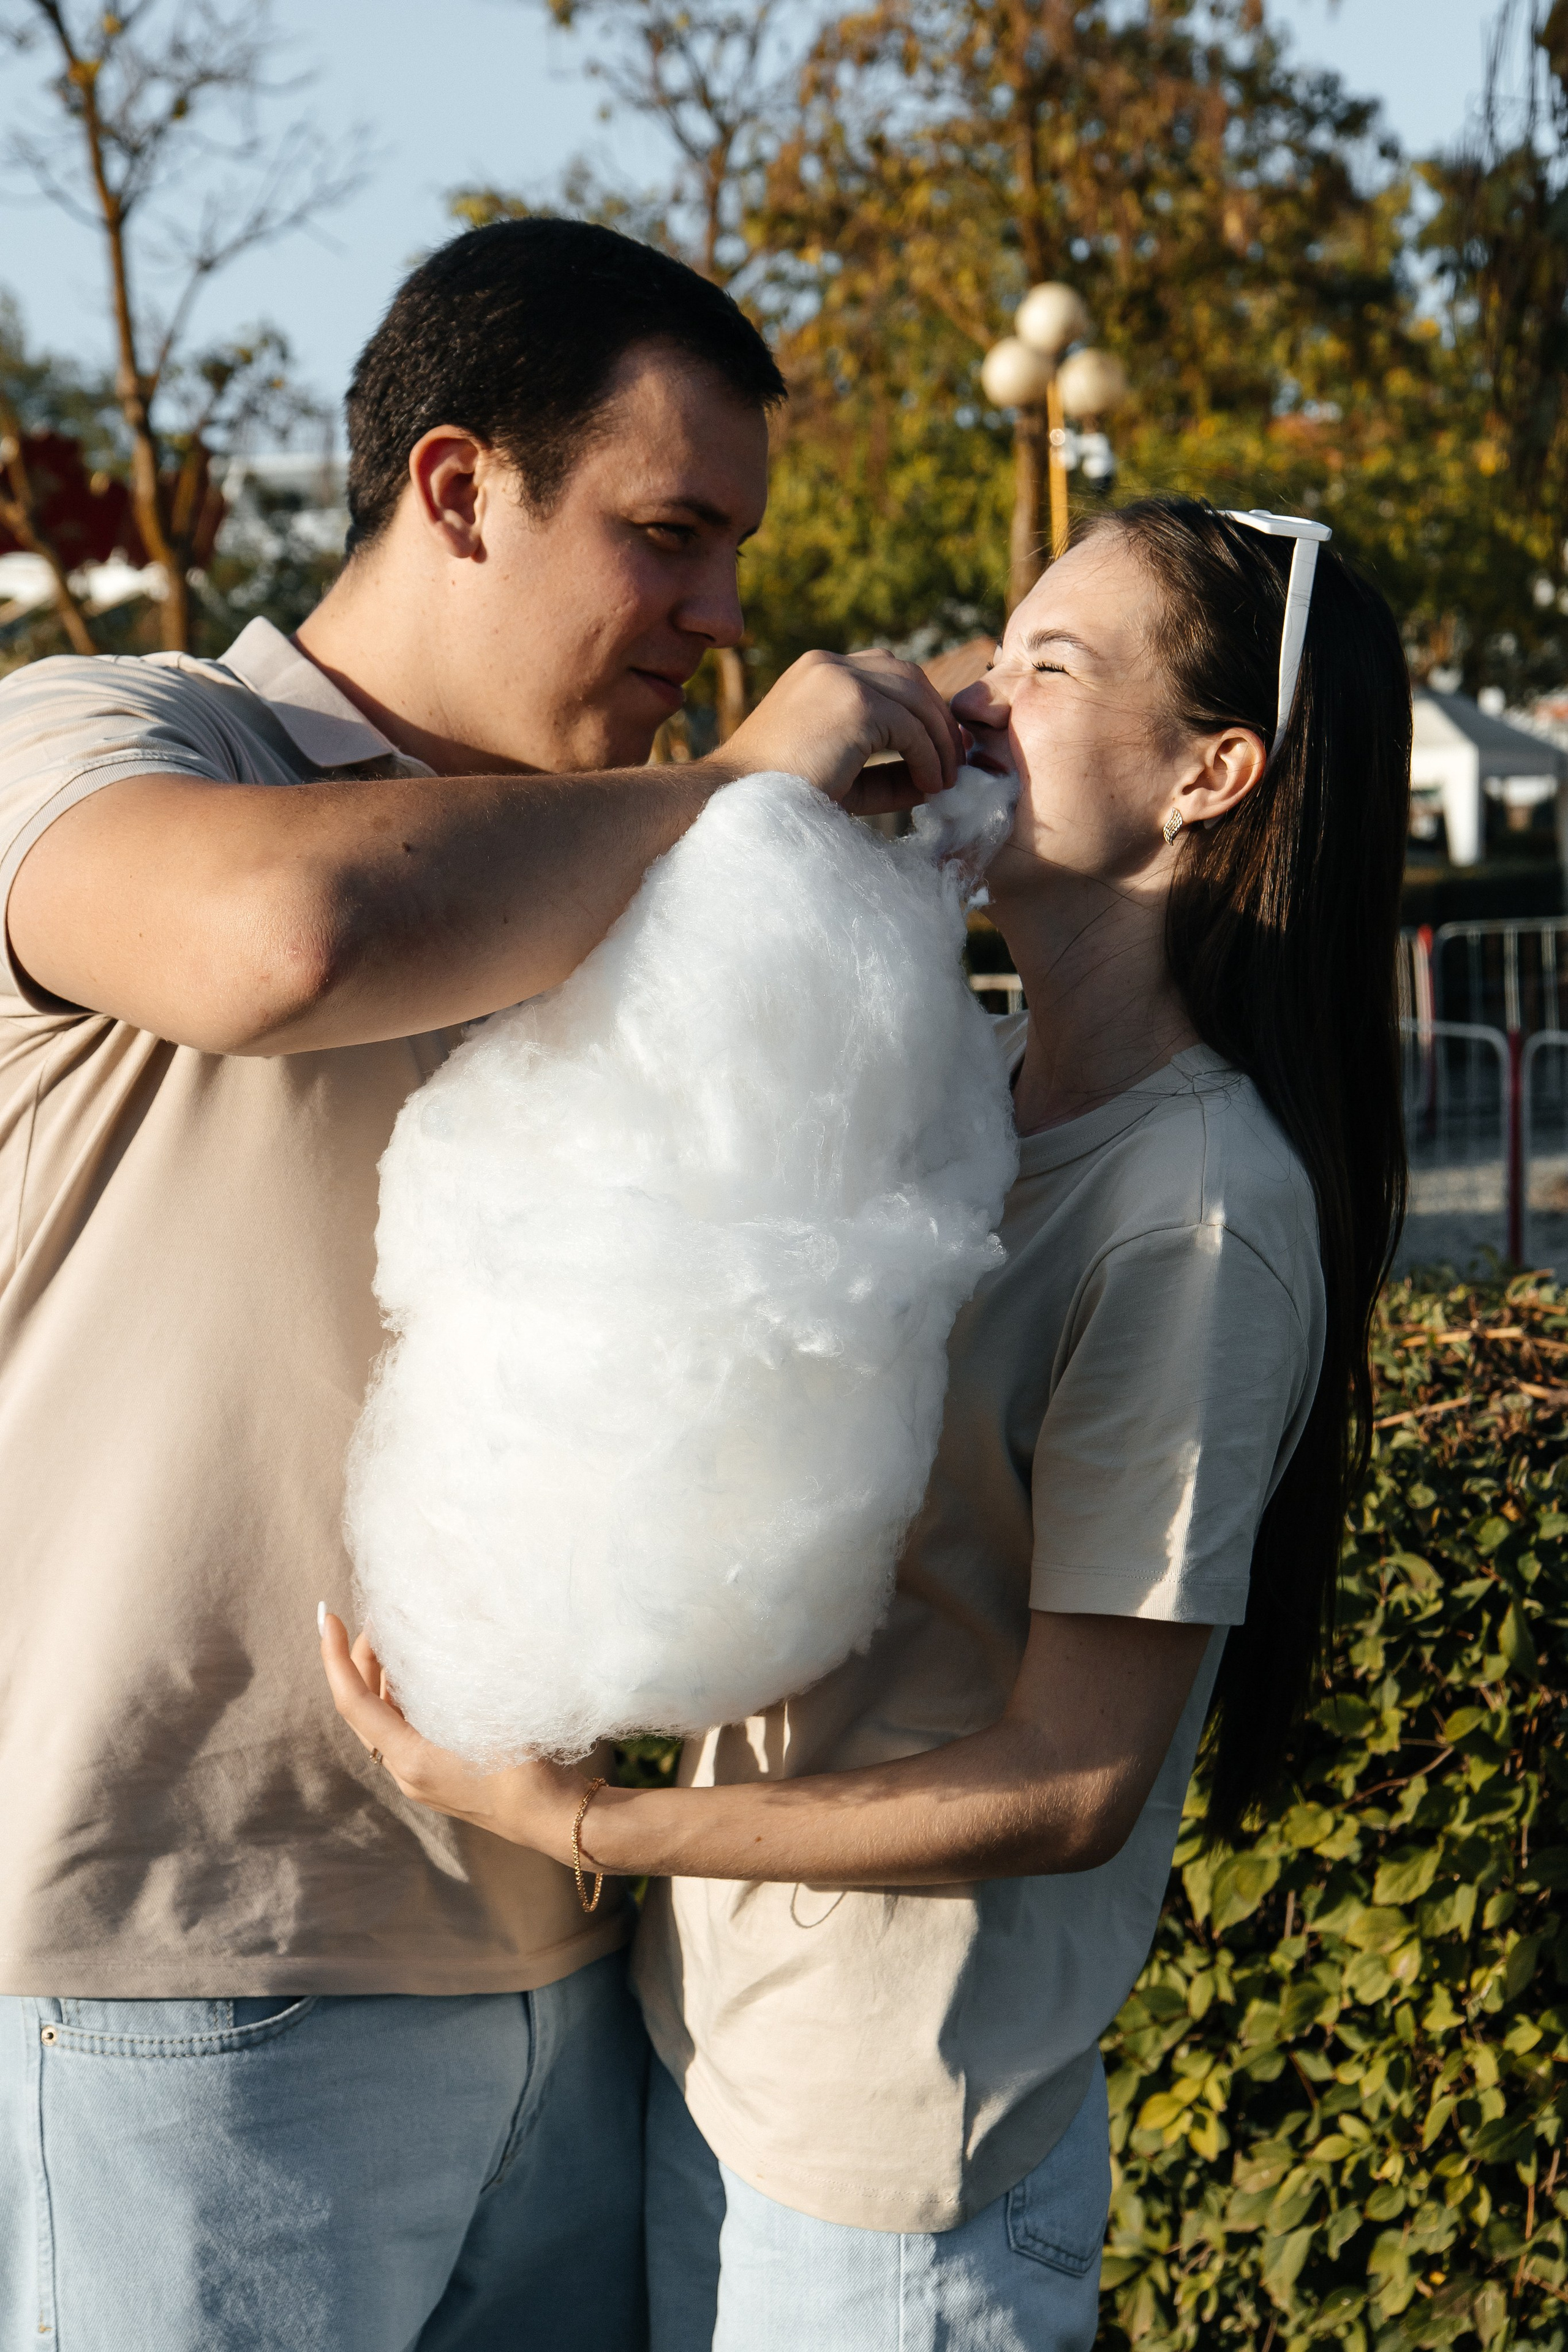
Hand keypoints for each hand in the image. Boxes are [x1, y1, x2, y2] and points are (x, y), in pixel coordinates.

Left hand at [318, 1610, 592, 1863]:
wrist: (555, 1818)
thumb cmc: (527, 1769)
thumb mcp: (492, 1713)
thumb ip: (460, 1673)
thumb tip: (447, 1625)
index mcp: (408, 1758)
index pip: (353, 1702)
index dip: (335, 1658)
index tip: (329, 1618)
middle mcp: (404, 1772)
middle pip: (363, 1709)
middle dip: (362, 1662)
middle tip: (377, 1622)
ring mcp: (420, 1778)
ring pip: (383, 1720)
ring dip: (384, 1679)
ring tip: (400, 1640)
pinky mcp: (438, 1777)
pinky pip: (405, 1731)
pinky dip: (405, 1698)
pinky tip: (425, 1675)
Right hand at [710, 648, 963, 811]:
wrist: (729, 803)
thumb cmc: (777, 799)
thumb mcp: (841, 775)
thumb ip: (885, 769)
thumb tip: (940, 774)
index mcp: (818, 671)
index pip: (886, 674)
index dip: (919, 708)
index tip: (938, 747)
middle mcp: (829, 664)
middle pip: (908, 676)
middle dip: (937, 718)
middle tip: (956, 761)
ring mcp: (840, 678)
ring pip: (917, 697)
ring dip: (940, 740)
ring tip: (946, 781)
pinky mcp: (853, 704)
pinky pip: (911, 727)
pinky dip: (929, 756)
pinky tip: (931, 787)